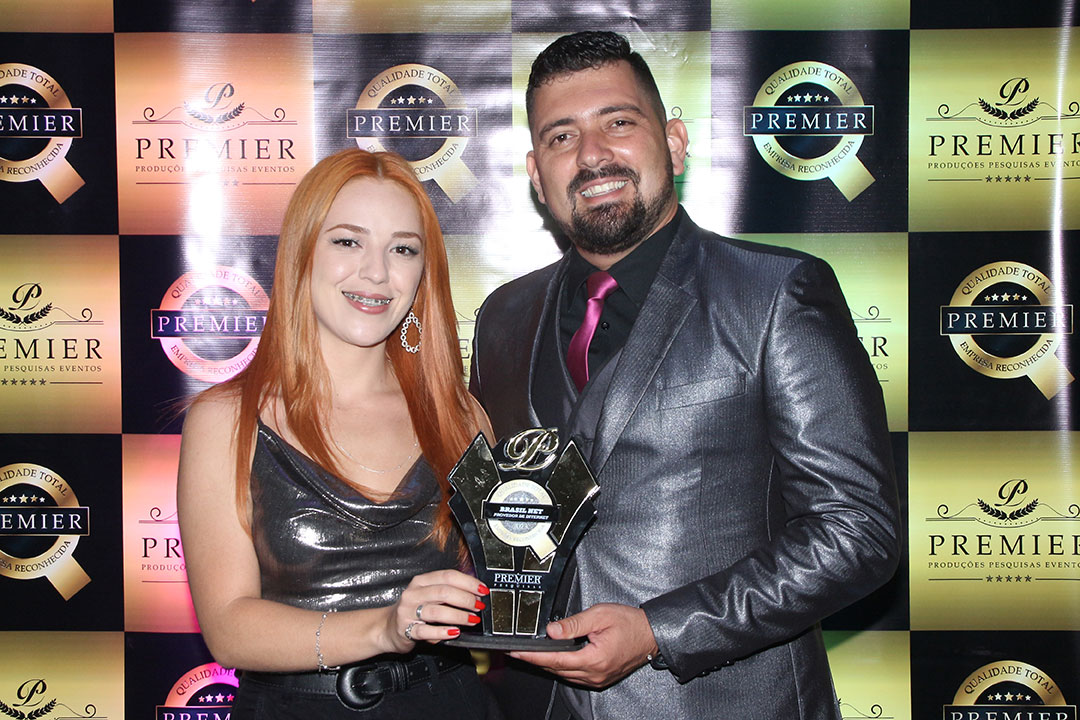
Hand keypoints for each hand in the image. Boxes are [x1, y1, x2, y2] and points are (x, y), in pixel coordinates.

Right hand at [381, 569, 486, 653]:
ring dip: (459, 616)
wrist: (387, 628)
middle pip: (444, 592)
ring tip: (471, 620)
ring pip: (437, 611)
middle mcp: (413, 594)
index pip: (448, 576)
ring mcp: (408, 612)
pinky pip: (427, 631)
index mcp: (421, 581)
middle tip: (479, 607)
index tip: (482, 590)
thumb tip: (475, 590)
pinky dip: (443, 632)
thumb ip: (447, 591)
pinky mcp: (405, 630)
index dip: (468, 582)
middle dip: (466, 599)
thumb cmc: (413, 610)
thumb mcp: (428, 595)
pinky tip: (454, 632)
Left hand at [509, 603, 658, 688]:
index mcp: (594, 659)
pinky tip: (553, 657)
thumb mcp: (600, 615)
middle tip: (516, 651)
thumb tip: (551, 631)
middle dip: (535, 660)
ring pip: (564, 674)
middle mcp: (594, 674)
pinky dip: (561, 666)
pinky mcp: (600, 678)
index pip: (555, 659)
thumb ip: (574, 624)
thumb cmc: (630, 623)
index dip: (533, 656)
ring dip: (547, 664)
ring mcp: (597, 679)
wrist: (651, 634)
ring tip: (530, 653)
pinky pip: (574, 675)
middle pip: (556, 669)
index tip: (516, 652)